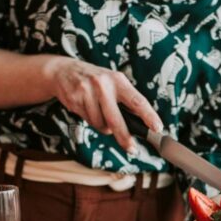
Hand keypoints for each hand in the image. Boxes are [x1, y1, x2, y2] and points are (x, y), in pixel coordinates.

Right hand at [45, 57, 162, 151]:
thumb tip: (142, 122)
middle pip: (116, 119)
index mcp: (117, 79)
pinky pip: (88, 121)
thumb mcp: (113, 82)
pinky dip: (91, 121)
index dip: (148, 116)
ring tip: (100, 114)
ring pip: (100, 124)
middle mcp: (102, 84)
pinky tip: (87, 108)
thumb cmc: (95, 80)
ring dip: (104, 127)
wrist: (63, 71)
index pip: (137, 100)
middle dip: (124, 137)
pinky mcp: (75, 100)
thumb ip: (125, 99)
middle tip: (132, 149)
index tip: (157, 128)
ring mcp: (86, 92)